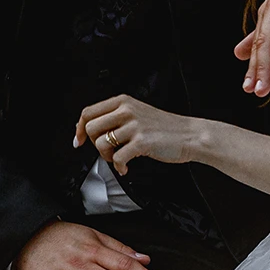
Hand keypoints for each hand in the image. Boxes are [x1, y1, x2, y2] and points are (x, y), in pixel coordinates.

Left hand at [76, 95, 202, 174]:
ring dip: (107, 157)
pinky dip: (119, 168)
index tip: (79, 140)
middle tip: (108, 152)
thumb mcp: (138, 112)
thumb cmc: (165, 127)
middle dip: (95, 145)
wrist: (190, 135)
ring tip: (120, 158)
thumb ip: (116, 117)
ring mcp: (134, 125)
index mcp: (123, 101)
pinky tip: (127, 167)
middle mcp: (127, 110)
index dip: (79, 128)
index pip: (88, 112)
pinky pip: (117, 159)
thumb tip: (89, 129)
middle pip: (91, 128)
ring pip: (101, 144)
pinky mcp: (141, 141)